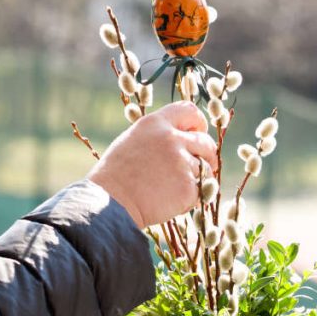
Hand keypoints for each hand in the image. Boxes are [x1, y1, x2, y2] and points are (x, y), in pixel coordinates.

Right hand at [87, 101, 217, 227]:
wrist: (109, 204)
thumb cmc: (116, 177)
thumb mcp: (132, 141)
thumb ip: (158, 135)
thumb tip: (183, 136)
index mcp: (155, 123)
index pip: (189, 111)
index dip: (199, 123)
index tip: (199, 132)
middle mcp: (171, 138)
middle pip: (205, 141)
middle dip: (206, 155)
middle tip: (199, 167)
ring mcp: (181, 162)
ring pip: (206, 168)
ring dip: (197, 178)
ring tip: (172, 188)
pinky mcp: (187, 187)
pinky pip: (201, 190)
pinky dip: (191, 198)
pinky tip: (170, 201)